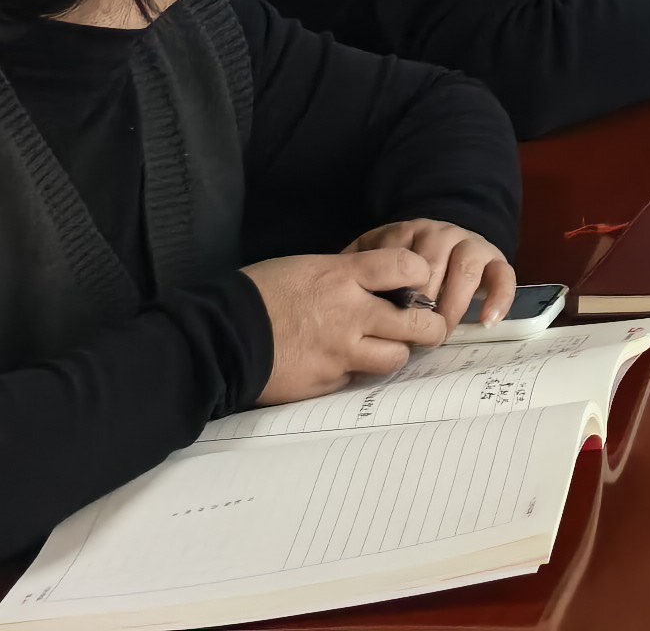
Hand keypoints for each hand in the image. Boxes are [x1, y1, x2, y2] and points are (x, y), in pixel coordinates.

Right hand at [243, 245, 447, 403]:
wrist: (219, 335)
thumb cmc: (261, 293)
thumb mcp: (309, 267)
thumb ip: (349, 275)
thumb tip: (382, 284)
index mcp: (343, 276)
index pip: (408, 266)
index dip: (421, 273)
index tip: (419, 281)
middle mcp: (349, 314)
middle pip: (418, 322)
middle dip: (430, 325)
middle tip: (426, 326)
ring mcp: (339, 352)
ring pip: (395, 358)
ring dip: (396, 353)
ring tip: (386, 347)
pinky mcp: (326, 382)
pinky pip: (358, 378)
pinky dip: (358, 371)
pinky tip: (345, 363)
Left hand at [344, 219, 515, 333]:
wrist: (434, 242)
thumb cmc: (394, 266)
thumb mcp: (369, 261)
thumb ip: (357, 274)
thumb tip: (342, 302)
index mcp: (408, 232)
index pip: (402, 258)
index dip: (398, 292)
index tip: (388, 319)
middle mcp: (442, 233)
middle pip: (435, 264)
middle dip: (425, 304)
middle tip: (414, 334)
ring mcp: (471, 243)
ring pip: (468, 268)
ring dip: (455, 304)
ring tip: (442, 332)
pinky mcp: (495, 258)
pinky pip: (504, 275)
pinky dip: (499, 298)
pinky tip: (487, 322)